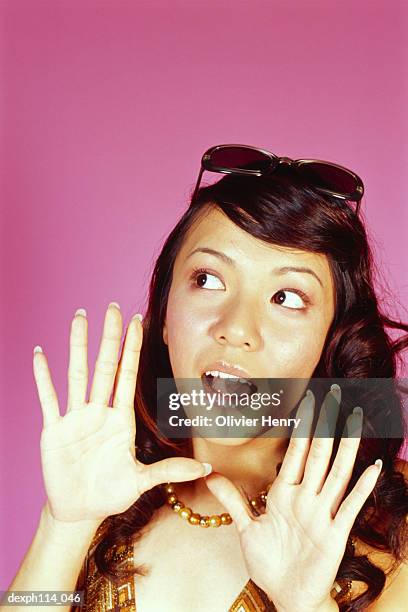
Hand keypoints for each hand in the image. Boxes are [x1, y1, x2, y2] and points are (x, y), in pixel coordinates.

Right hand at [33, 303, 209, 523]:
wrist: (80, 511)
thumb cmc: (111, 493)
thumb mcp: (141, 481)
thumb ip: (170, 471)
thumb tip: (205, 467)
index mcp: (121, 419)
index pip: (127, 375)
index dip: (132, 349)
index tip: (137, 322)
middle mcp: (99, 412)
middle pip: (104, 366)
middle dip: (108, 337)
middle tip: (111, 308)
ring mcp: (75, 418)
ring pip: (76, 374)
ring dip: (77, 346)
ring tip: (79, 318)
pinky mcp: (54, 429)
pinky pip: (48, 398)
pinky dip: (43, 377)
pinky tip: (40, 353)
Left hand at [205, 386, 380, 611]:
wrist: (285, 596)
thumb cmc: (269, 562)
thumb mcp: (246, 527)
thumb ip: (233, 499)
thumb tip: (210, 474)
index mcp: (285, 493)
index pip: (295, 452)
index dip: (301, 426)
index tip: (307, 401)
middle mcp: (306, 498)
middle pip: (318, 454)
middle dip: (324, 425)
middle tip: (334, 395)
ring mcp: (322, 514)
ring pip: (335, 473)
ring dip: (345, 447)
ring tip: (354, 420)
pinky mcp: (334, 534)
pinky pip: (349, 507)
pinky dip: (361, 488)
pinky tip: (373, 468)